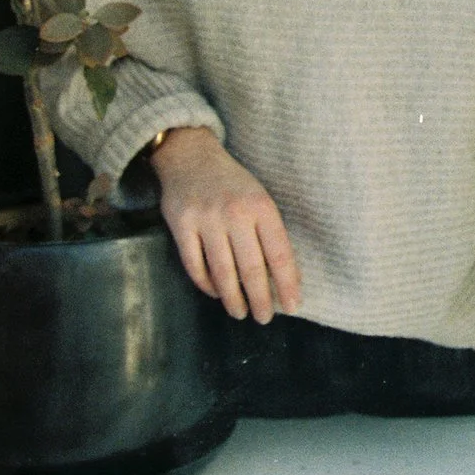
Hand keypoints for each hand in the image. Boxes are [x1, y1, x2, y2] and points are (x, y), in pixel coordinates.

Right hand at [151, 127, 302, 322]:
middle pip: (251, 268)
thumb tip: (281, 276)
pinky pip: (194, 265)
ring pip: (222, 272)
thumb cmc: (233, 183)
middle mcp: (235, 214)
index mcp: (261, 207)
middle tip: (265, 318)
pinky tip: (215, 293)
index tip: (294, 305)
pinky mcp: (181, 225)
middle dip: (260, 299)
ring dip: (233, 298)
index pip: (279, 253)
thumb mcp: (259, 198)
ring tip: (241, 313)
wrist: (191, 156)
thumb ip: (268, 231)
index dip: (288, 283)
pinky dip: (206, 285)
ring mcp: (206, 220)